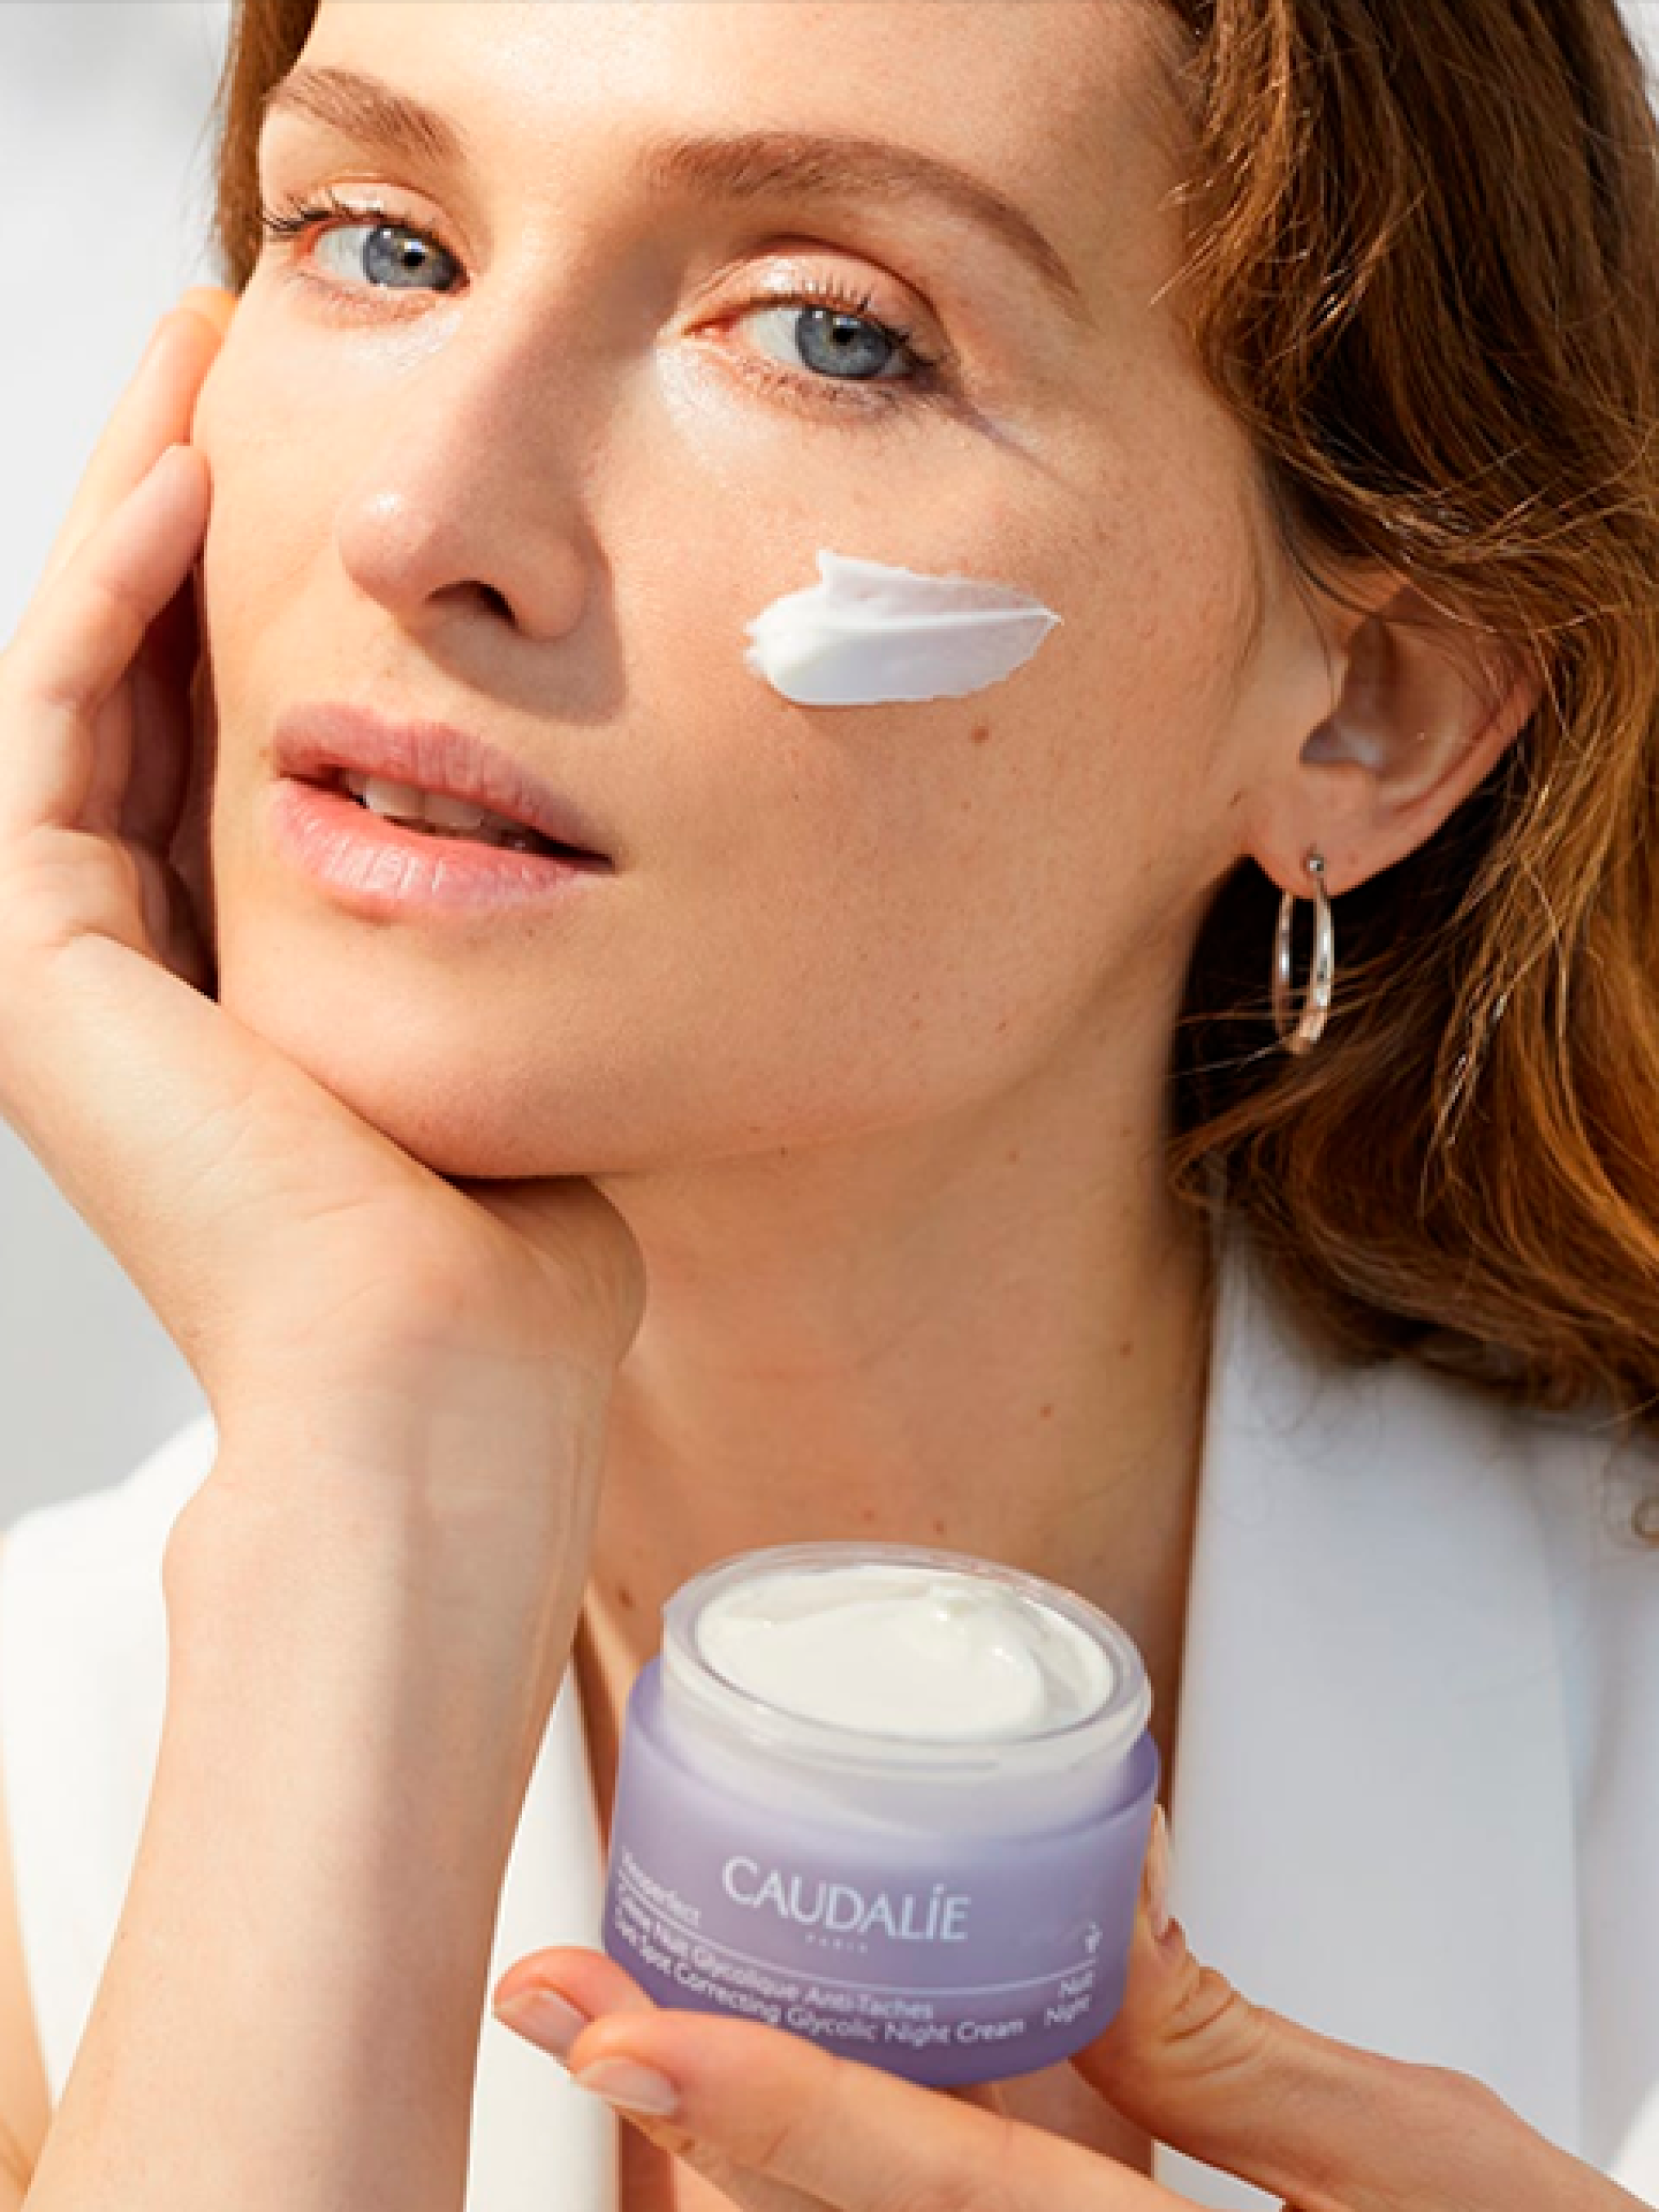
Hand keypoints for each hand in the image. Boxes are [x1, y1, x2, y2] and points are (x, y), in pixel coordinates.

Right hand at [0, 293, 646, 1518]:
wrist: (453, 1369)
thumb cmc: (517, 1238)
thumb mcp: (500, 1019)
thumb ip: (480, 915)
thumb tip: (555, 823)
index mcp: (232, 976)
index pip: (223, 731)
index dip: (259, 585)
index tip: (327, 455)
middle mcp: (129, 960)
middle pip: (143, 679)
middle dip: (184, 509)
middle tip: (239, 352)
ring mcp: (63, 962)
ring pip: (85, 674)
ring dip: (135, 507)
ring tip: (203, 354)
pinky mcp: (37, 959)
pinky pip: (65, 724)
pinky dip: (113, 597)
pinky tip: (185, 478)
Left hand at [493, 1810, 1647, 2211]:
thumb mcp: (1419, 2168)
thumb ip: (1237, 2045)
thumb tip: (1102, 1885)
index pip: (919, 2178)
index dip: (753, 2098)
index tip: (616, 2028)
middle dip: (695, 2121)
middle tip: (573, 1994)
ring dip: (750, 2142)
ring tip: (650, 2014)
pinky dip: (860, 2160)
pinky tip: (817, 2070)